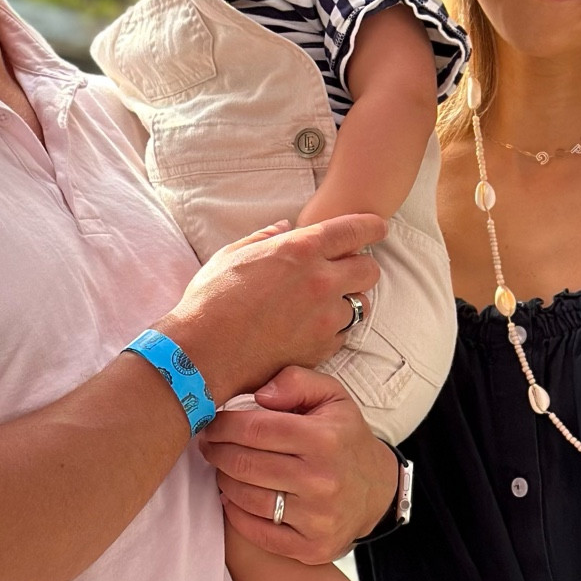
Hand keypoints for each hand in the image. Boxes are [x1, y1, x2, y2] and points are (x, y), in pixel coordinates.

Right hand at [162, 215, 383, 402]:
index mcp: (300, 250)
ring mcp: (325, 318)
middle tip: (345, 271)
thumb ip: (265, 238)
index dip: (371, 227)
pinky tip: (310, 329)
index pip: (355, 230)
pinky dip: (333, 330)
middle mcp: (320, 281)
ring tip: (322, 305)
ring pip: (361, 305)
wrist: (203, 354)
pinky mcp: (322, 348)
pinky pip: (343, 334)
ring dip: (347, 302)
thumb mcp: (232, 255)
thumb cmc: (211, 301)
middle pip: (369, 269)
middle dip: (361, 267)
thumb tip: (283, 227)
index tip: (378, 228)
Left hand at [196, 365, 400, 565]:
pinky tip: (235, 496)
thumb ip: (296, 381)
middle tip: (209, 444)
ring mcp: (317, 518)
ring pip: (245, 497)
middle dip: (217, 452)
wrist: (377, 492)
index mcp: (324, 439)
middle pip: (244, 464)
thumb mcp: (332, 397)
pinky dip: (236, 512)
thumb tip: (259, 395)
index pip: (254, 429)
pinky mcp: (311, 547)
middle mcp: (322, 481)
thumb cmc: (344, 439)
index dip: (223, 425)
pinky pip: (255, 530)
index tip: (212, 423)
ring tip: (224, 467)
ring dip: (224, 480)